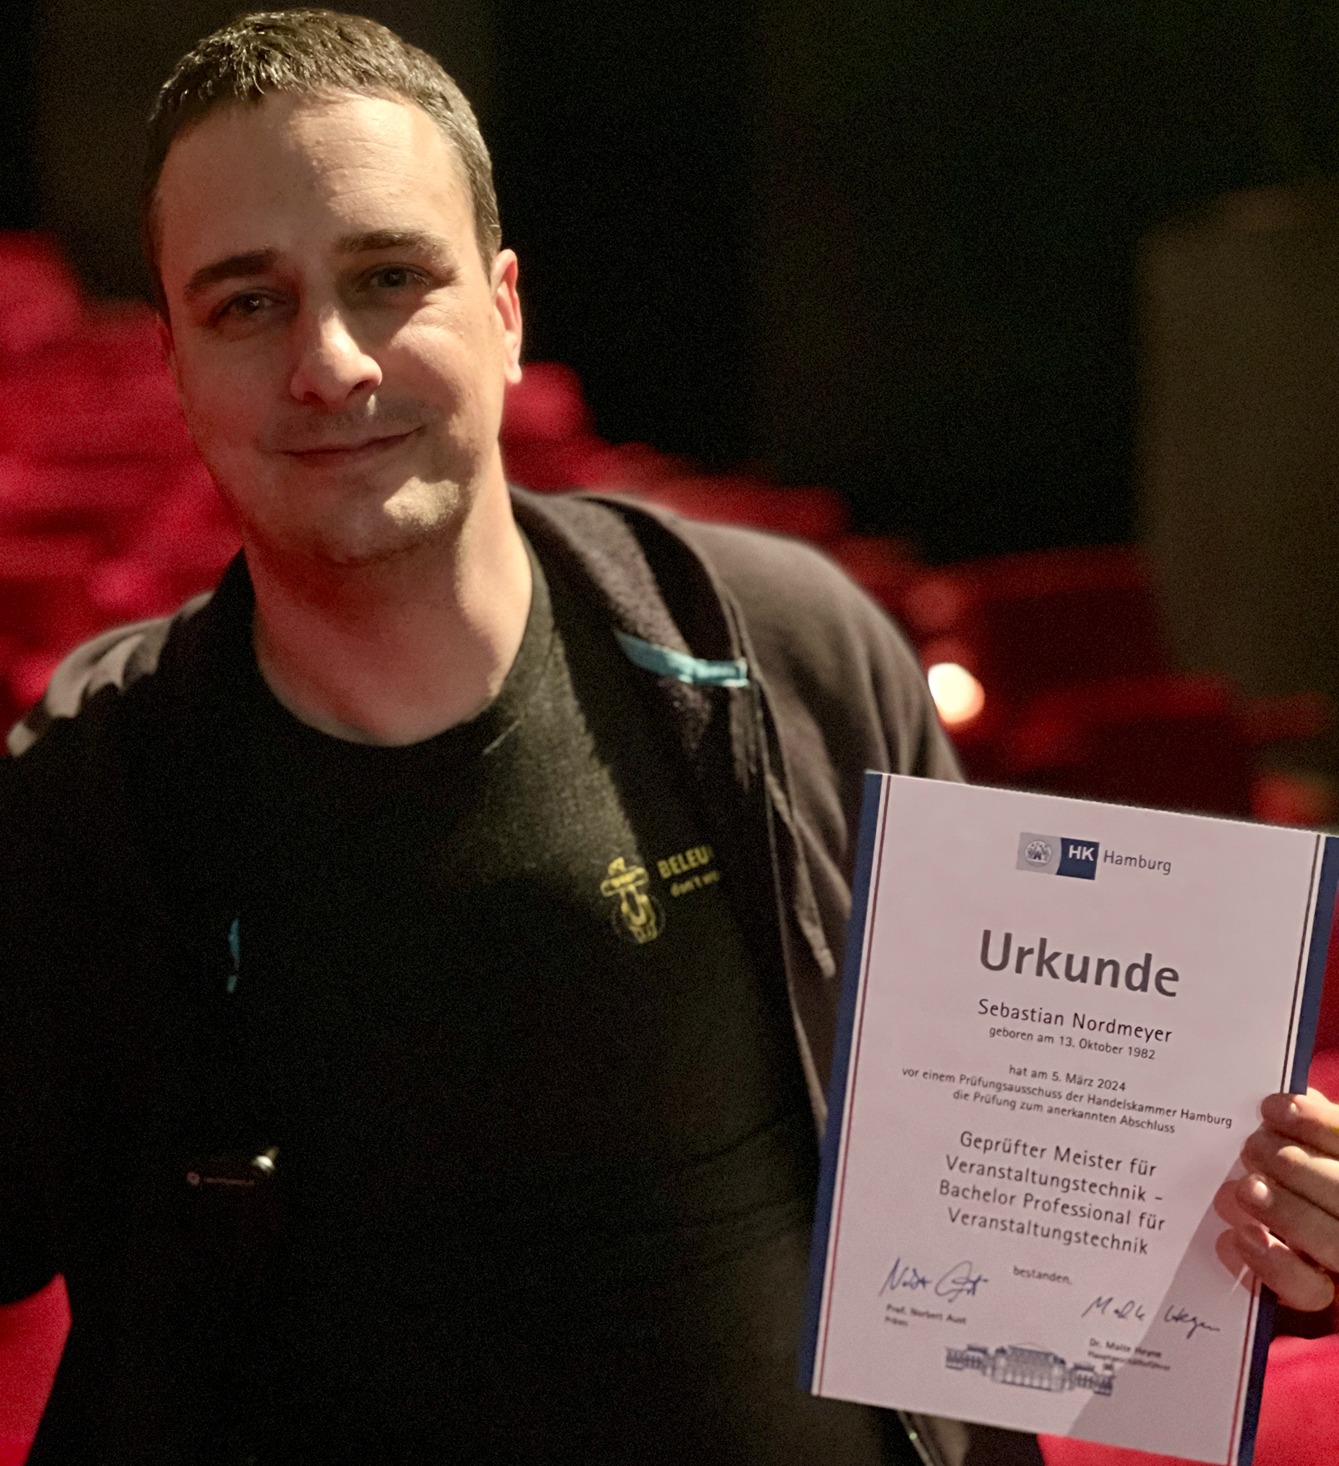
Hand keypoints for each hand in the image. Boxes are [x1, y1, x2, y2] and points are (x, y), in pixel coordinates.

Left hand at [1214, 1087, 1338, 1311]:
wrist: (1282, 1242)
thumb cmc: (1292, 1180)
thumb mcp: (1305, 1147)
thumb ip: (1309, 1128)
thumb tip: (1290, 1102)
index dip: (1319, 1123)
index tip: (1272, 1107)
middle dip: (1297, 1166)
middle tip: (1251, 1148)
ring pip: (1333, 1242)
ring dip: (1285, 1211)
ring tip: (1244, 1188)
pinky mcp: (1321, 1298)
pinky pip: (1306, 1289)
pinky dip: (1270, 1262)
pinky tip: (1238, 1236)